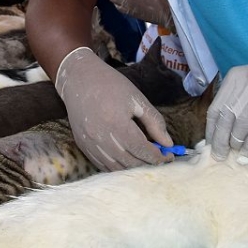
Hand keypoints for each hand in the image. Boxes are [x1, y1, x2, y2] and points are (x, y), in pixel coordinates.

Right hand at [55, 47, 172, 170]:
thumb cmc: (111, 86)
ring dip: (133, 167)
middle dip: (148, 163)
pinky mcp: (83, 146)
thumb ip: (154, 122)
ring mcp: (90, 144)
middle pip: (130, 163)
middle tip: (159, 158)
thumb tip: (168, 144)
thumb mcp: (137, 99)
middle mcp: (102, 138)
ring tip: (144, 159)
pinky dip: (117, 167)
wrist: (79, 79)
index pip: (142, 151)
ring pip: (116, 168)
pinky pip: (102, 165)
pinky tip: (127, 159)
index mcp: (118, 124)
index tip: (169, 156)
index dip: (158, 157)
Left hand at [207, 51, 247, 163]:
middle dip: (220, 141)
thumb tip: (219, 128)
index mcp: (235, 78)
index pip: (215, 109)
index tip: (210, 144)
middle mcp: (243, 86)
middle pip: (224, 120)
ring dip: (236, 145)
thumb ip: (236, 99)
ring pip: (239, 128)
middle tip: (218, 155)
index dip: (211, 129)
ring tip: (236, 156)